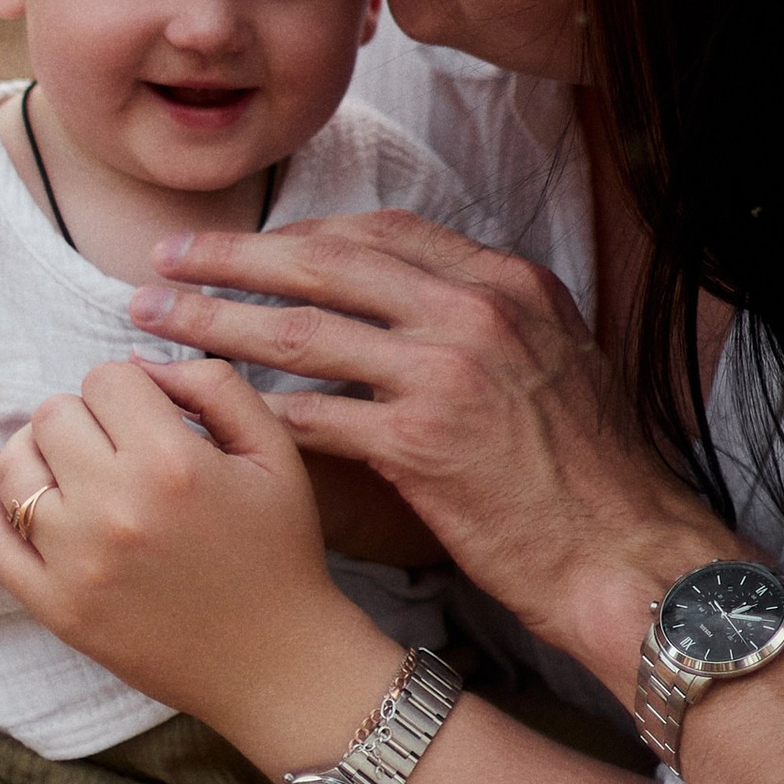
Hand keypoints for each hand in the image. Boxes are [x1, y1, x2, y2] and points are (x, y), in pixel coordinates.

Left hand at [0, 355, 400, 769]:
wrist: (273, 661)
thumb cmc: (279, 551)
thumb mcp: (273, 450)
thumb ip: (212, 385)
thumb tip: (137, 362)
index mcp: (172, 462)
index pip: (106, 377)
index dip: (129, 389)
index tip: (147, 416)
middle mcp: (115, 508)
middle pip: (53, 414)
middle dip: (84, 417)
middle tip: (114, 446)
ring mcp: (75, 562)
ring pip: (13, 466)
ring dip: (38, 453)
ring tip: (71, 467)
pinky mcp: (53, 606)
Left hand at [126, 214, 726, 689]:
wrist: (627, 551)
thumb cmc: (591, 470)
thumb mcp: (556, 358)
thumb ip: (488, 318)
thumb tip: (418, 302)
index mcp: (508, 280)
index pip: (381, 232)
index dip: (300, 234)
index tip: (247, 245)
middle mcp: (477, 310)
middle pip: (326, 264)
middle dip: (233, 257)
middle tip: (165, 258)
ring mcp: (448, 372)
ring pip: (302, 332)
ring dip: (216, 323)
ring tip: (156, 321)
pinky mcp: (422, 442)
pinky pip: (312, 416)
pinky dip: (252, 412)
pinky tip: (207, 413)